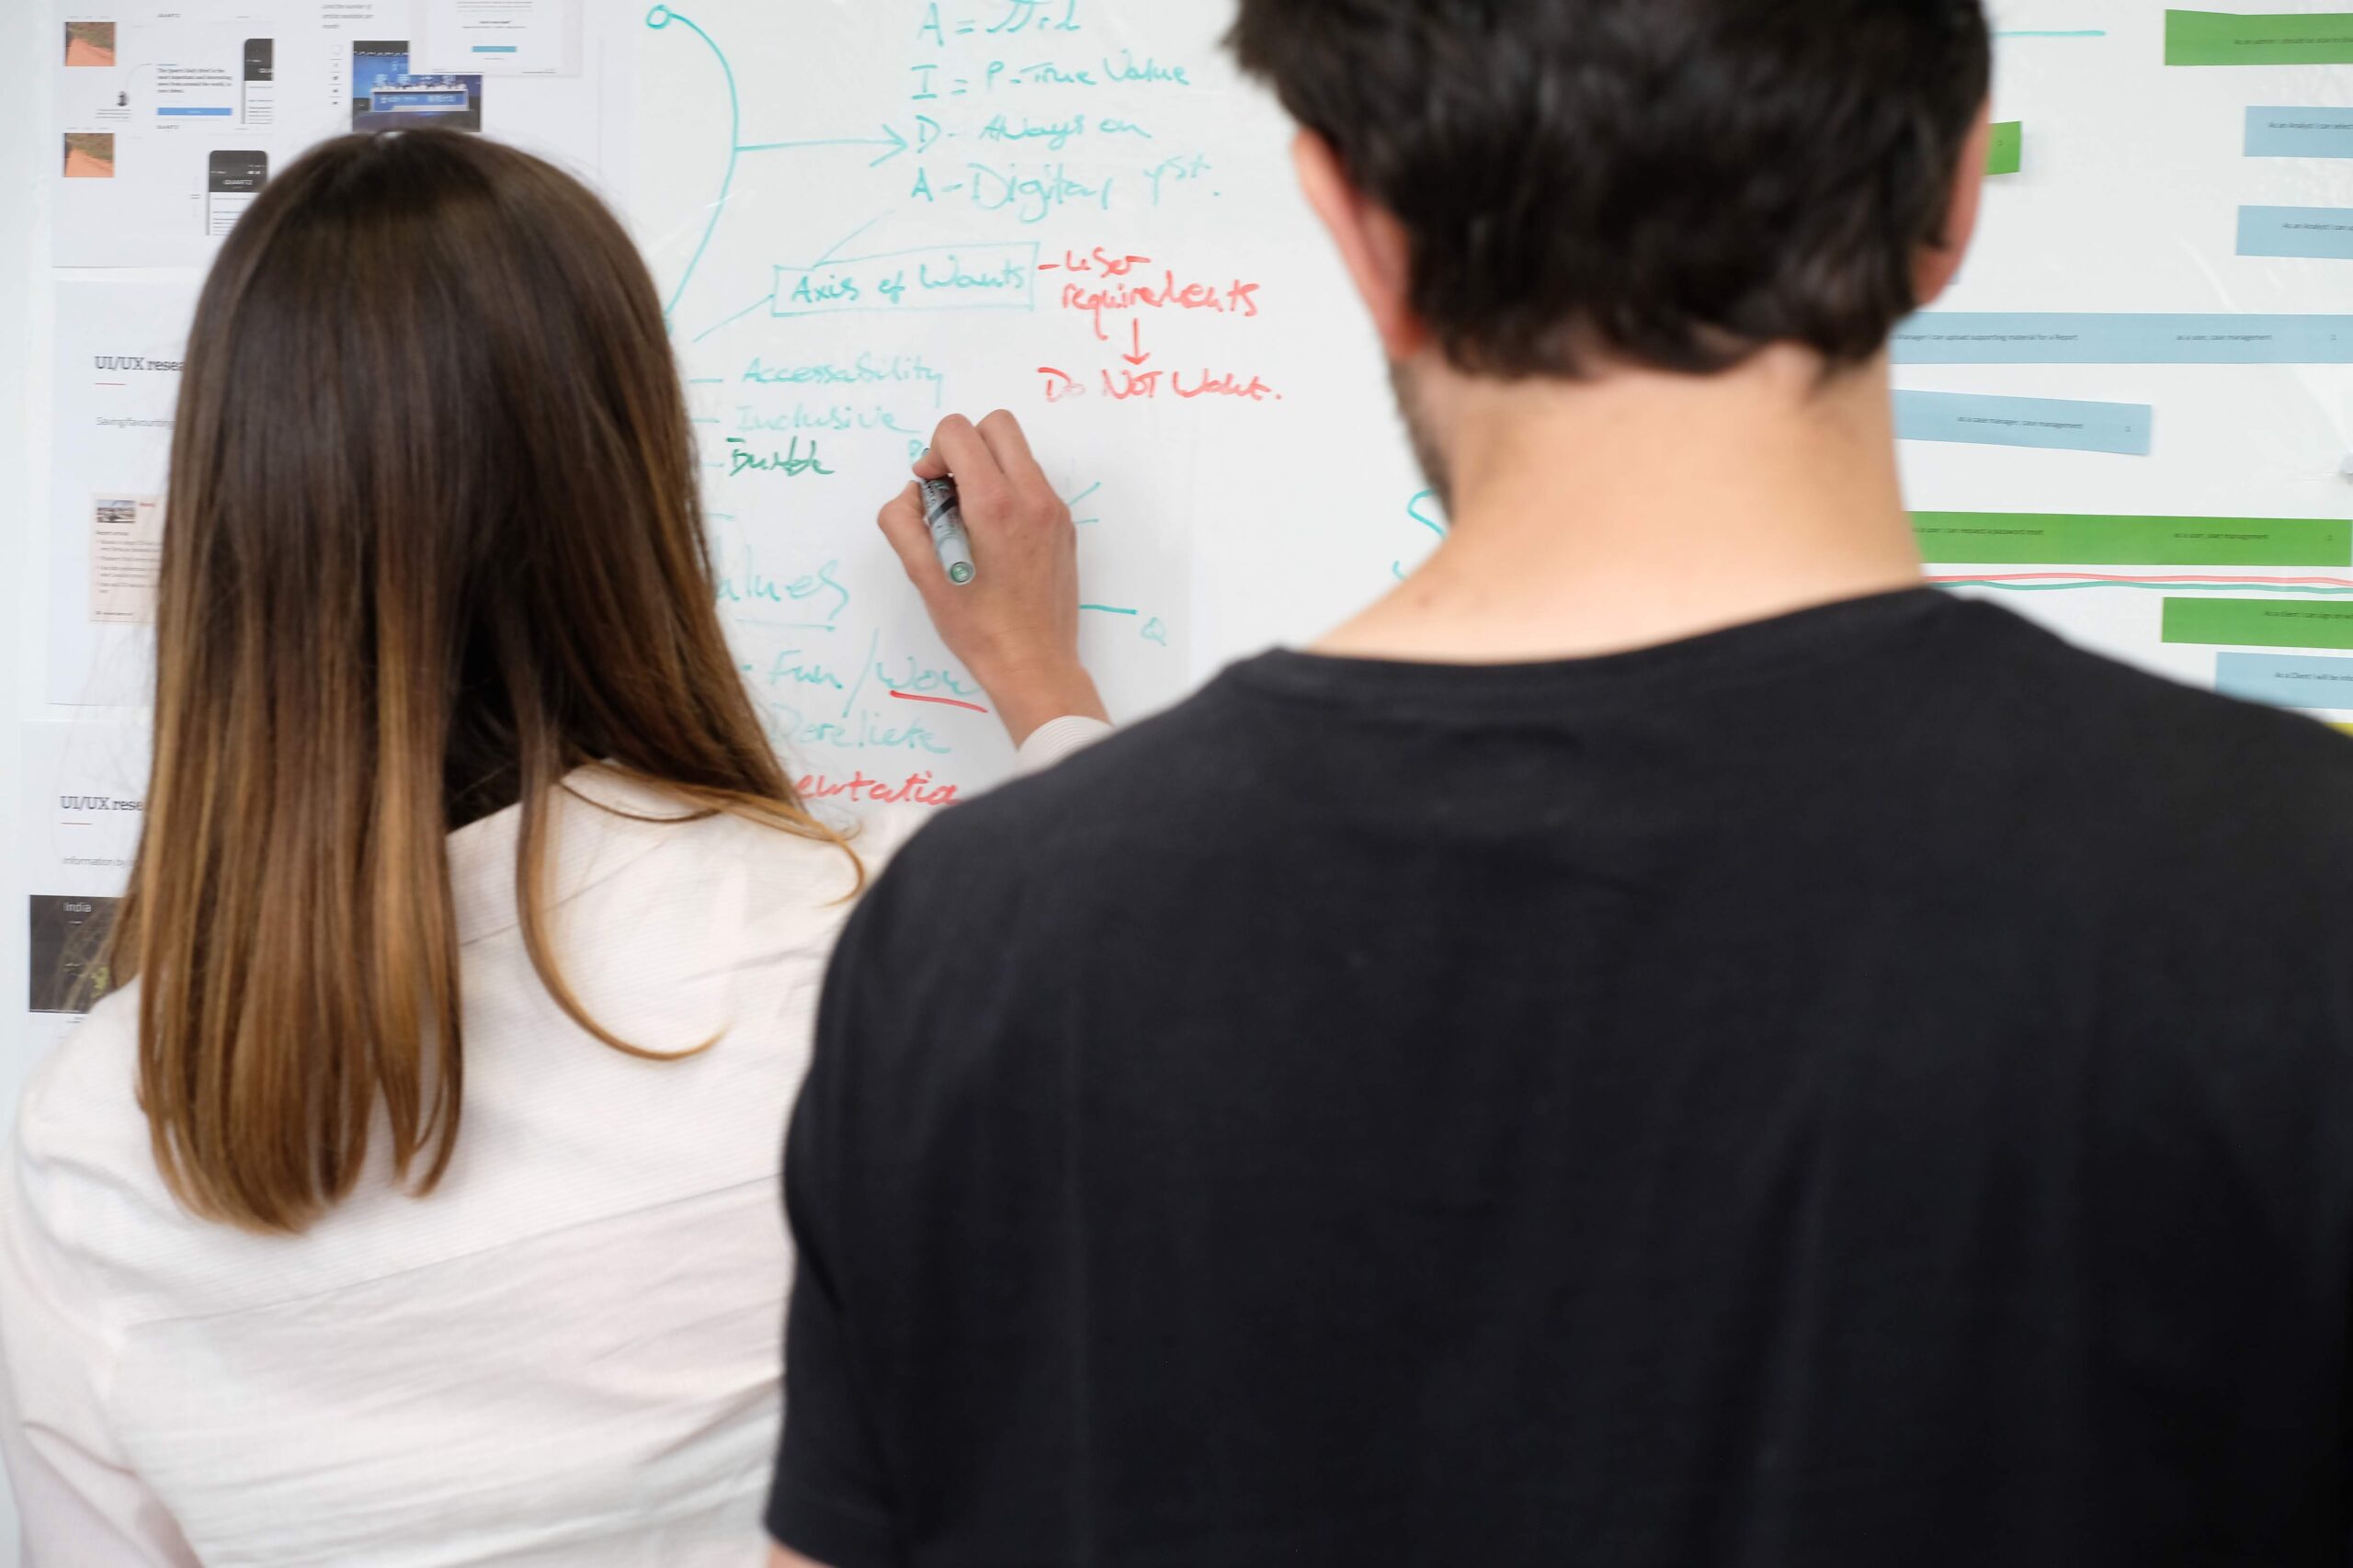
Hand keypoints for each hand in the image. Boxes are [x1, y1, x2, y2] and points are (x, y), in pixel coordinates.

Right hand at [879, 410, 1107, 745]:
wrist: (1034, 664)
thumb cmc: (978, 628)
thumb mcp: (922, 576)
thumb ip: (902, 521)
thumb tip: (913, 493)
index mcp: (995, 504)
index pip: (959, 431)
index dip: (932, 451)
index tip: (928, 487)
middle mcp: (1032, 496)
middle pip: (997, 424)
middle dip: (964, 445)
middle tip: (948, 488)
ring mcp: (1054, 509)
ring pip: (1018, 452)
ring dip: (987, 467)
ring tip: (968, 515)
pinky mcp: (1064, 525)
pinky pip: (1032, 482)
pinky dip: (1008, 489)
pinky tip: (992, 534)